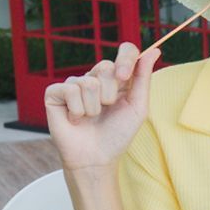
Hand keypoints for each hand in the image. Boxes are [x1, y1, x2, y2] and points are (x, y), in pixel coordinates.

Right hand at [44, 43, 159, 171]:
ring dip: (94, 107)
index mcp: (117, 78)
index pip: (126, 51)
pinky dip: (78, 110)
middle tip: (106, 110)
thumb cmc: (117, 134)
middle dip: (110, 94)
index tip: (124, 77)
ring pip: (88, 82)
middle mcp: (95, 77)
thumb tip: (154, 51)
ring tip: (91, 118)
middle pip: (106, 66)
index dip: (126, 58)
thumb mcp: (137, 107)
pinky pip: (70, 90)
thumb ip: (143, 78)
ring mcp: (74, 83)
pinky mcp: (55, 93)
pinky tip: (76, 119)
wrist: (96, 158)